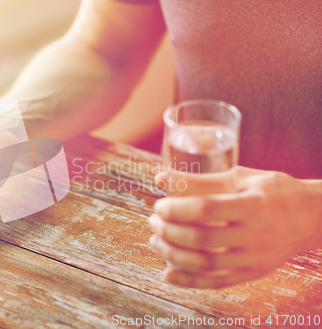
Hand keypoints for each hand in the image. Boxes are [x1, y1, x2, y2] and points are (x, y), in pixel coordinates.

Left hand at [149, 166, 321, 287]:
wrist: (312, 216)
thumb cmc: (273, 191)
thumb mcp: (242, 178)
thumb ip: (201, 180)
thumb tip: (161, 179)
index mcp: (253, 205)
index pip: (205, 209)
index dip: (176, 208)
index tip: (160, 206)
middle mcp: (256, 234)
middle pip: (201, 238)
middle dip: (169, 231)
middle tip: (154, 221)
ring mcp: (255, 258)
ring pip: (205, 263)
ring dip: (172, 254)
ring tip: (156, 241)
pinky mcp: (253, 273)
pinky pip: (217, 282)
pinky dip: (189, 280)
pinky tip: (169, 273)